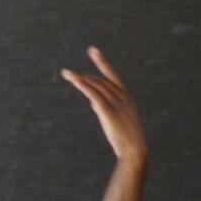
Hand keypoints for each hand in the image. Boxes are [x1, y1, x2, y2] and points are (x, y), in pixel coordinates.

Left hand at [60, 47, 146, 161]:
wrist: (134, 150)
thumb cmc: (125, 138)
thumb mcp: (116, 119)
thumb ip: (105, 107)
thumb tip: (93, 102)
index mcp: (126, 96)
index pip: (111, 75)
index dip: (102, 62)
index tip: (92, 51)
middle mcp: (121, 95)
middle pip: (99, 81)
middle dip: (84, 78)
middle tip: (70, 75)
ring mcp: (115, 102)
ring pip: (94, 86)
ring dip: (79, 79)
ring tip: (66, 74)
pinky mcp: (107, 110)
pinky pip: (92, 94)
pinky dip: (82, 85)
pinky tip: (74, 79)